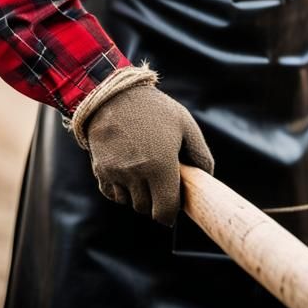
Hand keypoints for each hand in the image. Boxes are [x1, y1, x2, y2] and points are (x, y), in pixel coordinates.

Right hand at [85, 83, 214, 225]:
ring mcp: (115, 173)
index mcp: (160, 165)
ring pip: (129, 203)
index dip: (171, 212)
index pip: (164, 211)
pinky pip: (113, 194)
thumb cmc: (155, 109)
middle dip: (156, 202)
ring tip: (145, 171)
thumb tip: (207, 178)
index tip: (175, 204)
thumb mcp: (186, 124)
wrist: (114, 95)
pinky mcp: (100, 171)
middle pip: (146, 209)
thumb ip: (200, 154)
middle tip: (162, 182)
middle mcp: (136, 173)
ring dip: (138, 195)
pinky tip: (129, 170)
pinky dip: (121, 190)